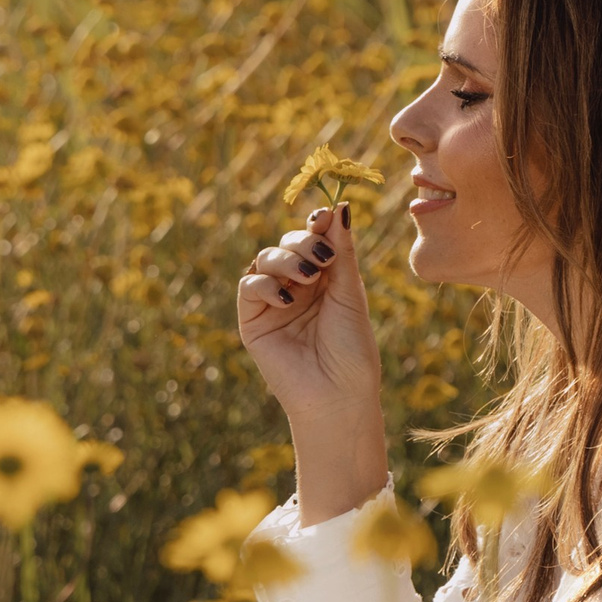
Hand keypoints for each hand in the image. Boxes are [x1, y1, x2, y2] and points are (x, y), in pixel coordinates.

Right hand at [236, 203, 388, 521]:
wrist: (337, 395)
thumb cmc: (352, 349)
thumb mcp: (350, 293)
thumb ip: (341, 251)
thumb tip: (340, 206)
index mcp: (325, 279)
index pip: (314, 239)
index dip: (316, 225)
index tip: (323, 216)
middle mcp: (297, 287)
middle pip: (288, 244)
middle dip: (303, 243)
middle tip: (321, 258)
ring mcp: (273, 303)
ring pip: (265, 259)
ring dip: (286, 260)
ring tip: (309, 276)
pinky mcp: (253, 321)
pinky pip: (250, 286)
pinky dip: (266, 285)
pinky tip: (288, 300)